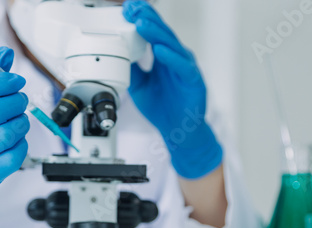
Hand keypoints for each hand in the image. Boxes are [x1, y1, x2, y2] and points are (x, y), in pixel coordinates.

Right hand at [0, 47, 29, 224]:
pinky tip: (18, 142)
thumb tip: (6, 53)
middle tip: (22, 101)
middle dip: (16, 102)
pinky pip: (11, 159)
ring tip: (21, 121)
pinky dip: (21, 146)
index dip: (3, 81)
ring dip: (21, 124)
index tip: (17, 81)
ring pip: (5, 135)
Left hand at [123, 0, 221, 178]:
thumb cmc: (162, 107)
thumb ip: (132, 68)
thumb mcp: (139, 85)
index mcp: (164, 57)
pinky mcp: (194, 81)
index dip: (141, 19)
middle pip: (162, 33)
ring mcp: (186, 68)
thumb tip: (118, 52)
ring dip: (156, 33)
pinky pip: (183, 67)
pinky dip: (171, 58)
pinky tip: (160, 50)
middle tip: (132, 7)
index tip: (127, 8)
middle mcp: (176, 59)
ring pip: (172, 46)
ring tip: (141, 23)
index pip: (153, 33)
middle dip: (147, 19)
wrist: (178, 130)